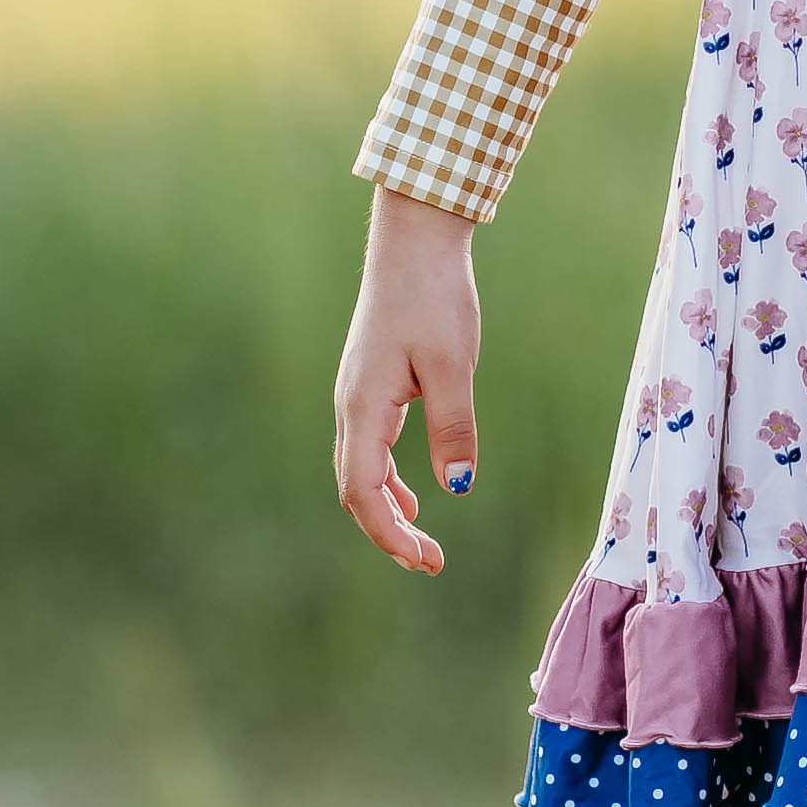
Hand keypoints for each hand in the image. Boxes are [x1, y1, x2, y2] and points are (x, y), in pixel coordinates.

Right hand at [333, 187, 483, 573]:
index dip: (387, 533)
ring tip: (424, 545)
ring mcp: (357, 395)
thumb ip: (453, 426)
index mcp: (362, 407)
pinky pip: (371, 447)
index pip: (361, 490)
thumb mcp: (453, 365)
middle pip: (355, 489)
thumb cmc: (434, 297)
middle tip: (431, 565)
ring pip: (361, 470)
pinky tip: (416, 495)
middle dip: (389, 533)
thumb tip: (457, 487)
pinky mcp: (372, 383)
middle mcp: (350, 406)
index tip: (422, 560)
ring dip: (389, 510)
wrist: (414, 241)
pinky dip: (390, 480)